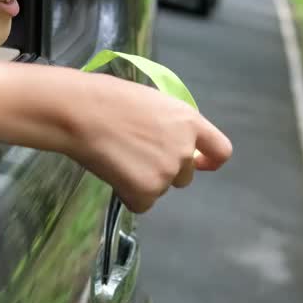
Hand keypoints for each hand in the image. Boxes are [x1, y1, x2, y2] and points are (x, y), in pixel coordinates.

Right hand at [62, 74, 231, 212]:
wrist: (82, 112)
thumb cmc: (108, 99)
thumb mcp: (152, 103)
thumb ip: (170, 125)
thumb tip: (170, 142)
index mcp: (189, 122)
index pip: (220, 150)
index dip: (210, 161)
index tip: (201, 164)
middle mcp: (185, 150)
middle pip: (184, 176)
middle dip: (164, 171)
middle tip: (134, 156)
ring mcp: (167, 172)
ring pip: (160, 190)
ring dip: (143, 182)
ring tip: (118, 159)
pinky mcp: (147, 191)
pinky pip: (141, 204)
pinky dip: (127, 195)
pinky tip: (112, 173)